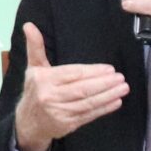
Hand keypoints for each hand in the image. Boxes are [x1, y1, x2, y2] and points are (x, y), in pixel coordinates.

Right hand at [11, 23, 128, 150]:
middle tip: (121, 78)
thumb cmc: (35, 90)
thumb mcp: (34, 68)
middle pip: (82, 89)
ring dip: (108, 96)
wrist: (27, 122)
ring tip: (123, 88)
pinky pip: (88, 115)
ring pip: (87, 103)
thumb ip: (36, 46)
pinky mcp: (67, 124)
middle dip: (104, 83)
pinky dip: (103, 109)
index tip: (110, 69)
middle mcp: (49, 96)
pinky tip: (116, 102)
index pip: (73, 74)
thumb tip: (29, 25)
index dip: (92, 72)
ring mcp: (59, 112)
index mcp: (43, 79)